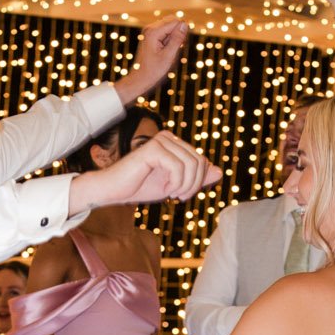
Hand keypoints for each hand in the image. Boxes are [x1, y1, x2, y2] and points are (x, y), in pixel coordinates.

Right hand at [72, 131, 220, 212]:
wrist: (114, 191)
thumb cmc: (141, 187)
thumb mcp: (176, 185)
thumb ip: (197, 178)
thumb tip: (220, 172)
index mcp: (174, 143)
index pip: (202, 160)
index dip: (198, 181)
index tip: (183, 194)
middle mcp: (168, 137)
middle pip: (200, 161)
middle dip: (194, 184)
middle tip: (180, 197)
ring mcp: (161, 140)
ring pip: (192, 164)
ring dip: (186, 185)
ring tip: (172, 194)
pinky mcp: (154, 148)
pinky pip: (178, 167)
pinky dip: (176, 183)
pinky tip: (166, 189)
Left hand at [121, 17, 188, 101]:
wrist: (140, 78)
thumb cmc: (153, 70)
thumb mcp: (168, 56)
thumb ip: (177, 39)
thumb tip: (185, 24)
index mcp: (153, 32)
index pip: (175, 22)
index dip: (181, 33)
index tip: (179, 47)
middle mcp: (150, 28)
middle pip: (172, 21)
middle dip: (177, 33)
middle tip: (173, 49)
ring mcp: (149, 31)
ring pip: (170, 26)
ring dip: (173, 37)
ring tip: (167, 51)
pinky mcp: (151, 35)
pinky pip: (165, 32)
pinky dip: (169, 40)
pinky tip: (165, 51)